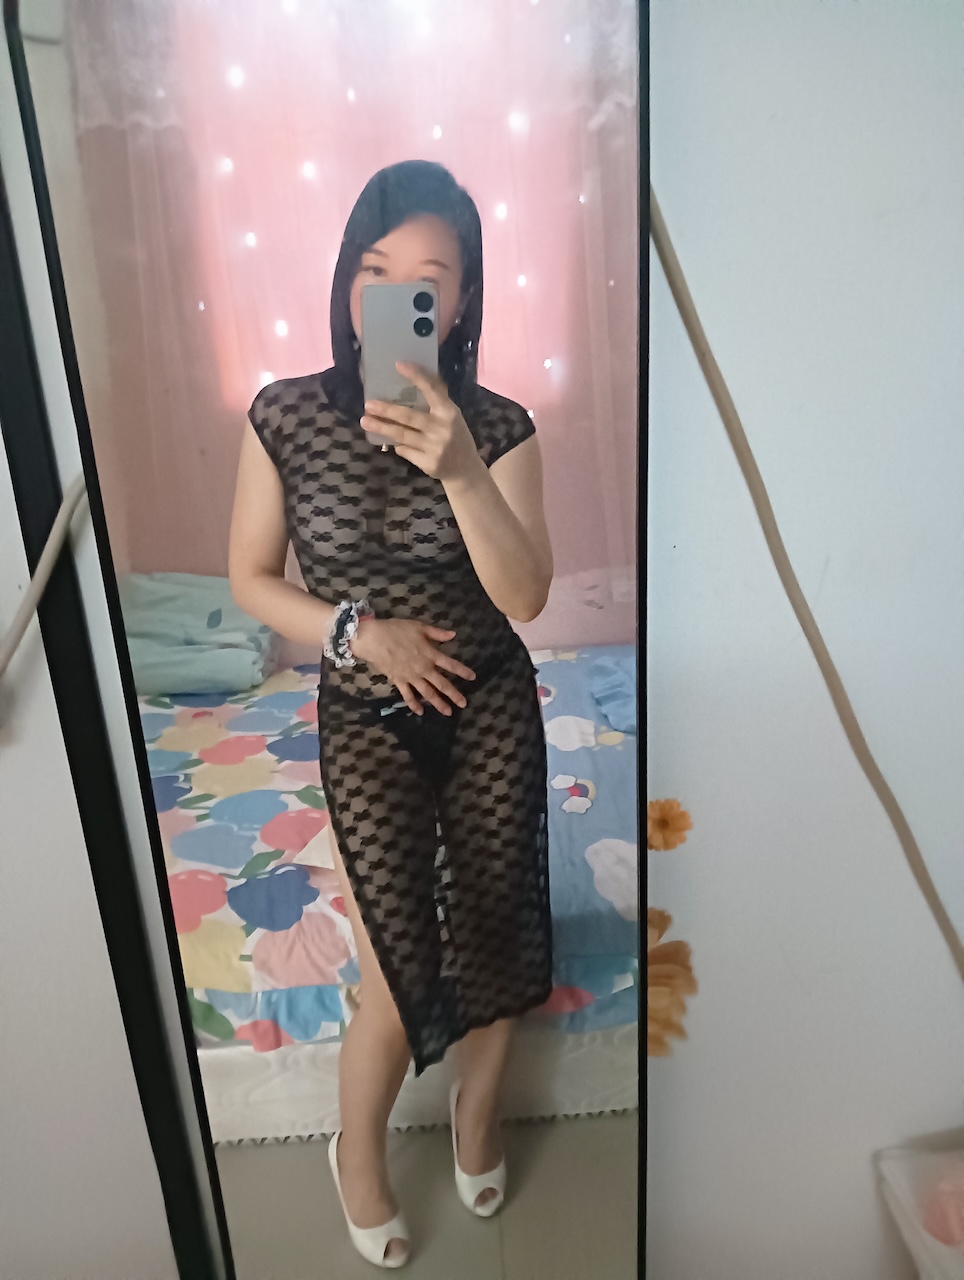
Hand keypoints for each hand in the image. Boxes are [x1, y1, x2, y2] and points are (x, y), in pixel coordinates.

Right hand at [349, 617, 475, 715]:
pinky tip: (420, 712)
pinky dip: (414, 704)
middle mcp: (423, 669)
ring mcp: (411, 677)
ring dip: (438, 703)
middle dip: (454, 694)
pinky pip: (408, 695)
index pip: (450, 664)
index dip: (462, 671)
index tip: (472, 677)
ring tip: (448, 712)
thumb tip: (453, 635)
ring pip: (427, 693)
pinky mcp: (399, 681)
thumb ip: (437, 633)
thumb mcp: (419, 627)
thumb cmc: (397, 630)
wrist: (374, 639)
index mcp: (430, 654)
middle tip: (464, 704)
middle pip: (442, 684)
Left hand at [360, 362, 479, 483]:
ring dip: (381, 428)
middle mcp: (442, 428)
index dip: (415, 376)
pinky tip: (391, 442)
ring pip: (401, 435)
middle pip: (408, 416)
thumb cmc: (455, 436)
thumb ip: (435, 403)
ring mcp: (435, 447)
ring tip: (365, 422)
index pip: (431, 389)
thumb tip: (411, 382)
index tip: (398, 365)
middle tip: (368, 405)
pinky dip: (397, 445)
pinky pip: (405, 451)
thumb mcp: (451, 416)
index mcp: (448, 412)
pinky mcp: (428, 463)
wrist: (466, 470)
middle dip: (386, 410)